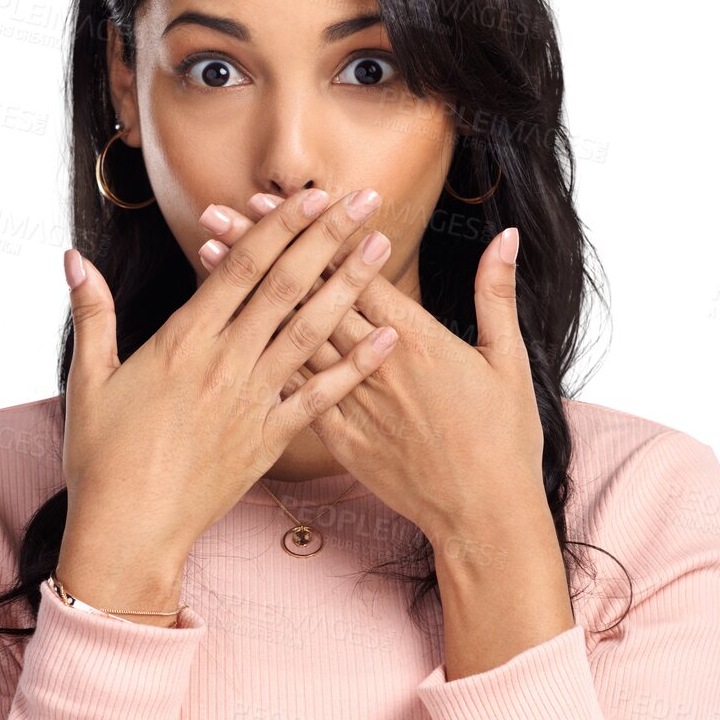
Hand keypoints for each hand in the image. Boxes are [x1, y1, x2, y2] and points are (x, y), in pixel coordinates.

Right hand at [59, 186, 400, 562]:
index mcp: (183, 340)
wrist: (127, 531)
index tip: (310, 195)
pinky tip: (388, 338)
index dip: (279, 225)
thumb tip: (70, 257)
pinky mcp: (271, 439)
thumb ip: (90, 313)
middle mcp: (225, 363)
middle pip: (286, 286)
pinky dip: (357, 366)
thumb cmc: (102, 457)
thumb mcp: (88, 379)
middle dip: (327, 237)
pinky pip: (322, 396)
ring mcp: (253, 400)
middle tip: (364, 199)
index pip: (240, 266)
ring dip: (349, 286)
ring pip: (311, 331)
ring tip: (380, 247)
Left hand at [195, 193, 547, 547]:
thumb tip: (508, 237)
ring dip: (248, 295)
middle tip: (221, 214)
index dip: (312, 232)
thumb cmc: (503, 440)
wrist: (484, 518)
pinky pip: (293, 393)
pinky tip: (228, 334)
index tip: (277, 201)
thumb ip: (497, 294)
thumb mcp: (509, 360)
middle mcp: (376, 365)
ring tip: (210, 260)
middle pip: (309, 295)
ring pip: (288, 336)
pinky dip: (259, 357)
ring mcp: (353, 402)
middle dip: (263, 250)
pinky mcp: (340, 438)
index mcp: (416, 339)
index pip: (353, 271)